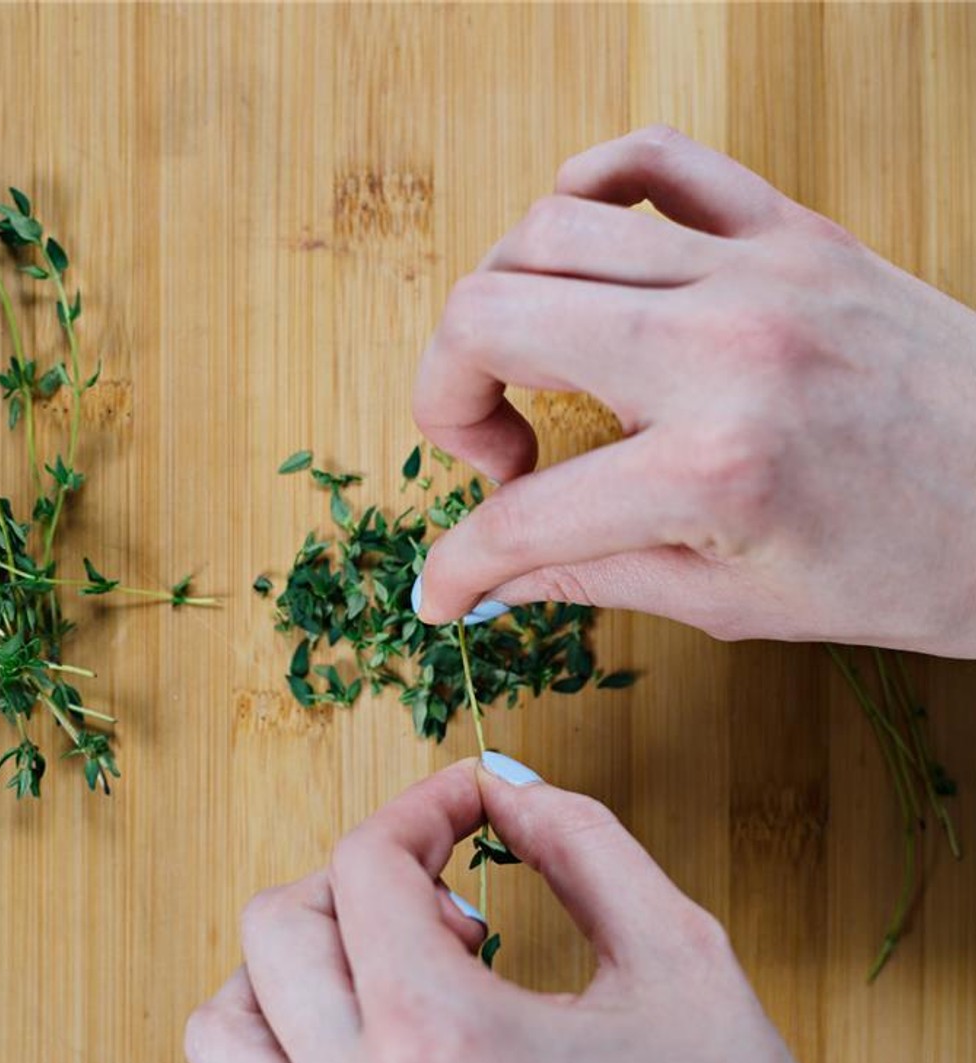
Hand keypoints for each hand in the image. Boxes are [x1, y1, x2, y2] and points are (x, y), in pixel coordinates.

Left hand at [185, 757, 819, 1062]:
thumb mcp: (682, 966)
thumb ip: (586, 847)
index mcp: (438, 1042)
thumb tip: (507, 790)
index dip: (421, 807)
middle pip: (274, 930)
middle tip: (444, 894)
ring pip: (231, 1029)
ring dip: (297, 966)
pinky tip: (392, 1043)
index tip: (468, 803)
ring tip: (398, 969)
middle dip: (357, 877)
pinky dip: (297, 1043)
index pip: (365, 865)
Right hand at [411, 125, 975, 657]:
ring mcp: (758, 271)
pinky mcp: (793, 229)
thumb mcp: (743, 602)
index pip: (522, 514)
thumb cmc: (921, 565)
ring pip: (548, 228)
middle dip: (445, 396)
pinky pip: (653, 157)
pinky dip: (586, 189)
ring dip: (499, 303)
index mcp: (713, 468)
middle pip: (489, 315)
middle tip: (489, 452)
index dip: (458, 563)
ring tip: (530, 365)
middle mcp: (723, 348)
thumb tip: (494, 582)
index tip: (444, 588)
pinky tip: (577, 255)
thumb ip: (594, 576)